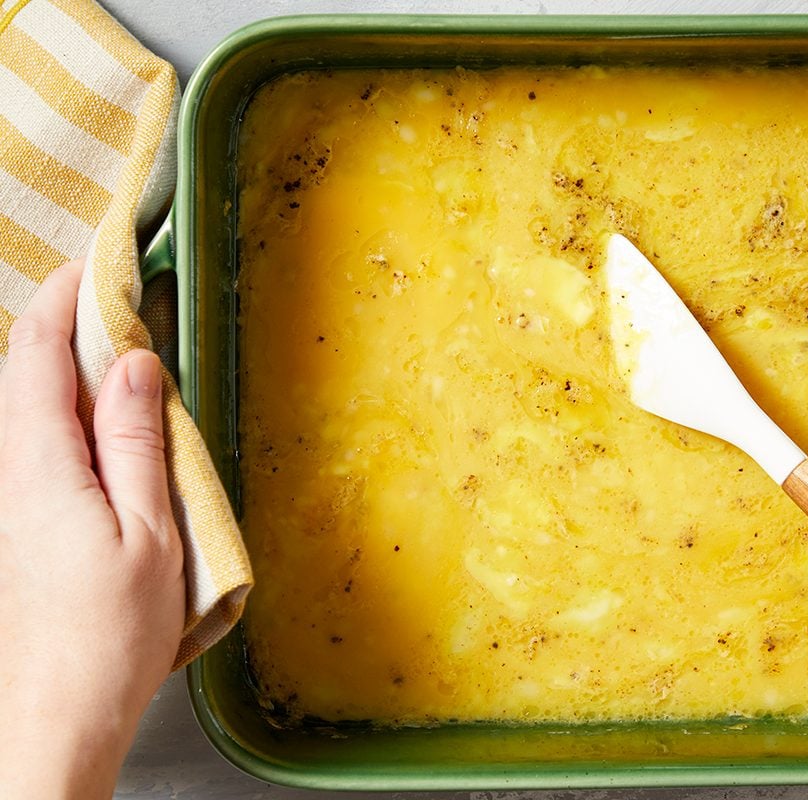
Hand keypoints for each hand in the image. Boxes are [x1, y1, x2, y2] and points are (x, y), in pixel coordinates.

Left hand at [0, 262, 183, 797]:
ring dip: (68, 362)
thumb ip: (137, 443)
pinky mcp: (25, 522)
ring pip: (31, 406)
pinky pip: (41, 441)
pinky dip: (70, 406)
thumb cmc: (109, 636)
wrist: (54, 716)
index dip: (66, 300)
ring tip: (115, 338)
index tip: (98, 259)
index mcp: (41, 466)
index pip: (40, 356)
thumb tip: (134, 366)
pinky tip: (106, 414)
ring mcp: (14, 499)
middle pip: (27, 374)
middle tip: (113, 288)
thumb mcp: (148, 532)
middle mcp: (12, 474)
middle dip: (65, 321)